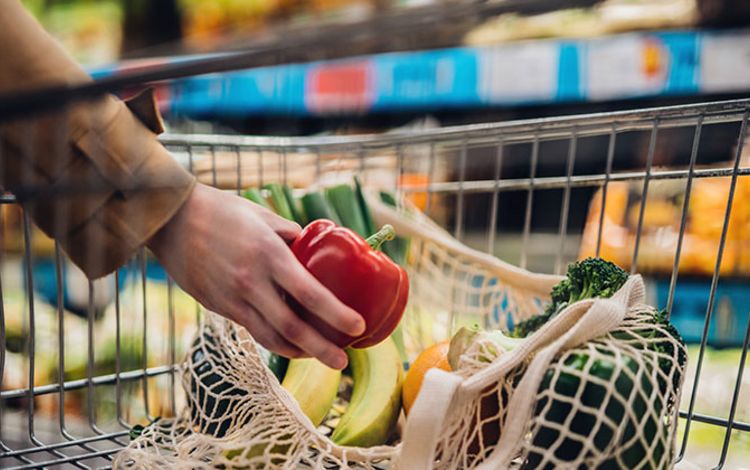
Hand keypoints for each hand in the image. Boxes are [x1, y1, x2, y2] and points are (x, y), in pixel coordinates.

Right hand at [147, 184, 364, 368]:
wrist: (171, 220)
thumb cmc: (221, 210)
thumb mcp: (263, 215)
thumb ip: (290, 235)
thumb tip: (313, 249)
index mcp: (269, 255)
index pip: (310, 293)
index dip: (336, 314)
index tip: (357, 326)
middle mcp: (252, 282)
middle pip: (292, 327)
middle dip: (321, 349)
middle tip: (343, 362)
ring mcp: (233, 298)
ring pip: (271, 337)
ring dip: (299, 352)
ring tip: (320, 356)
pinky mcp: (219, 307)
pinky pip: (252, 330)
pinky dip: (275, 341)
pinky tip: (290, 344)